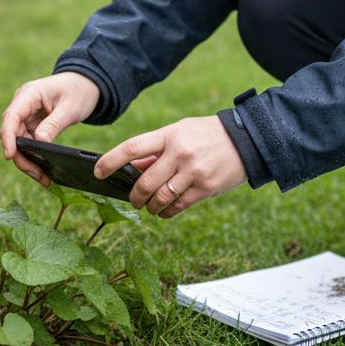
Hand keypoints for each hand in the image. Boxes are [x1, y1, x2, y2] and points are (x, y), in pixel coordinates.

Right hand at [0, 72, 100, 185]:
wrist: (85, 84)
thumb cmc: (78, 91)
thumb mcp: (70, 108)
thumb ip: (54, 124)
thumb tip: (38, 143)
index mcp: (29, 94)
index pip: (12, 117)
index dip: (8, 137)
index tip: (9, 156)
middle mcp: (22, 105)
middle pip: (12, 134)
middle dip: (22, 157)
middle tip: (39, 176)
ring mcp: (25, 115)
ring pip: (18, 143)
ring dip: (28, 161)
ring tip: (44, 179)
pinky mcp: (31, 125)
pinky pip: (27, 144)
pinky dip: (34, 157)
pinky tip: (44, 171)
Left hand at [95, 116, 246, 217]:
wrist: (246, 139)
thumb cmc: (205, 135)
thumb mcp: (180, 133)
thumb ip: (157, 150)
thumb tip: (132, 170)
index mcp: (169, 135)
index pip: (132, 148)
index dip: (111, 161)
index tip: (98, 172)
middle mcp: (180, 153)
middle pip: (145, 182)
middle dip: (134, 196)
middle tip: (134, 199)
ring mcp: (193, 171)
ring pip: (160, 198)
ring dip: (150, 207)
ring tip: (151, 206)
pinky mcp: (206, 187)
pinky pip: (178, 206)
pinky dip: (166, 212)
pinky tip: (164, 211)